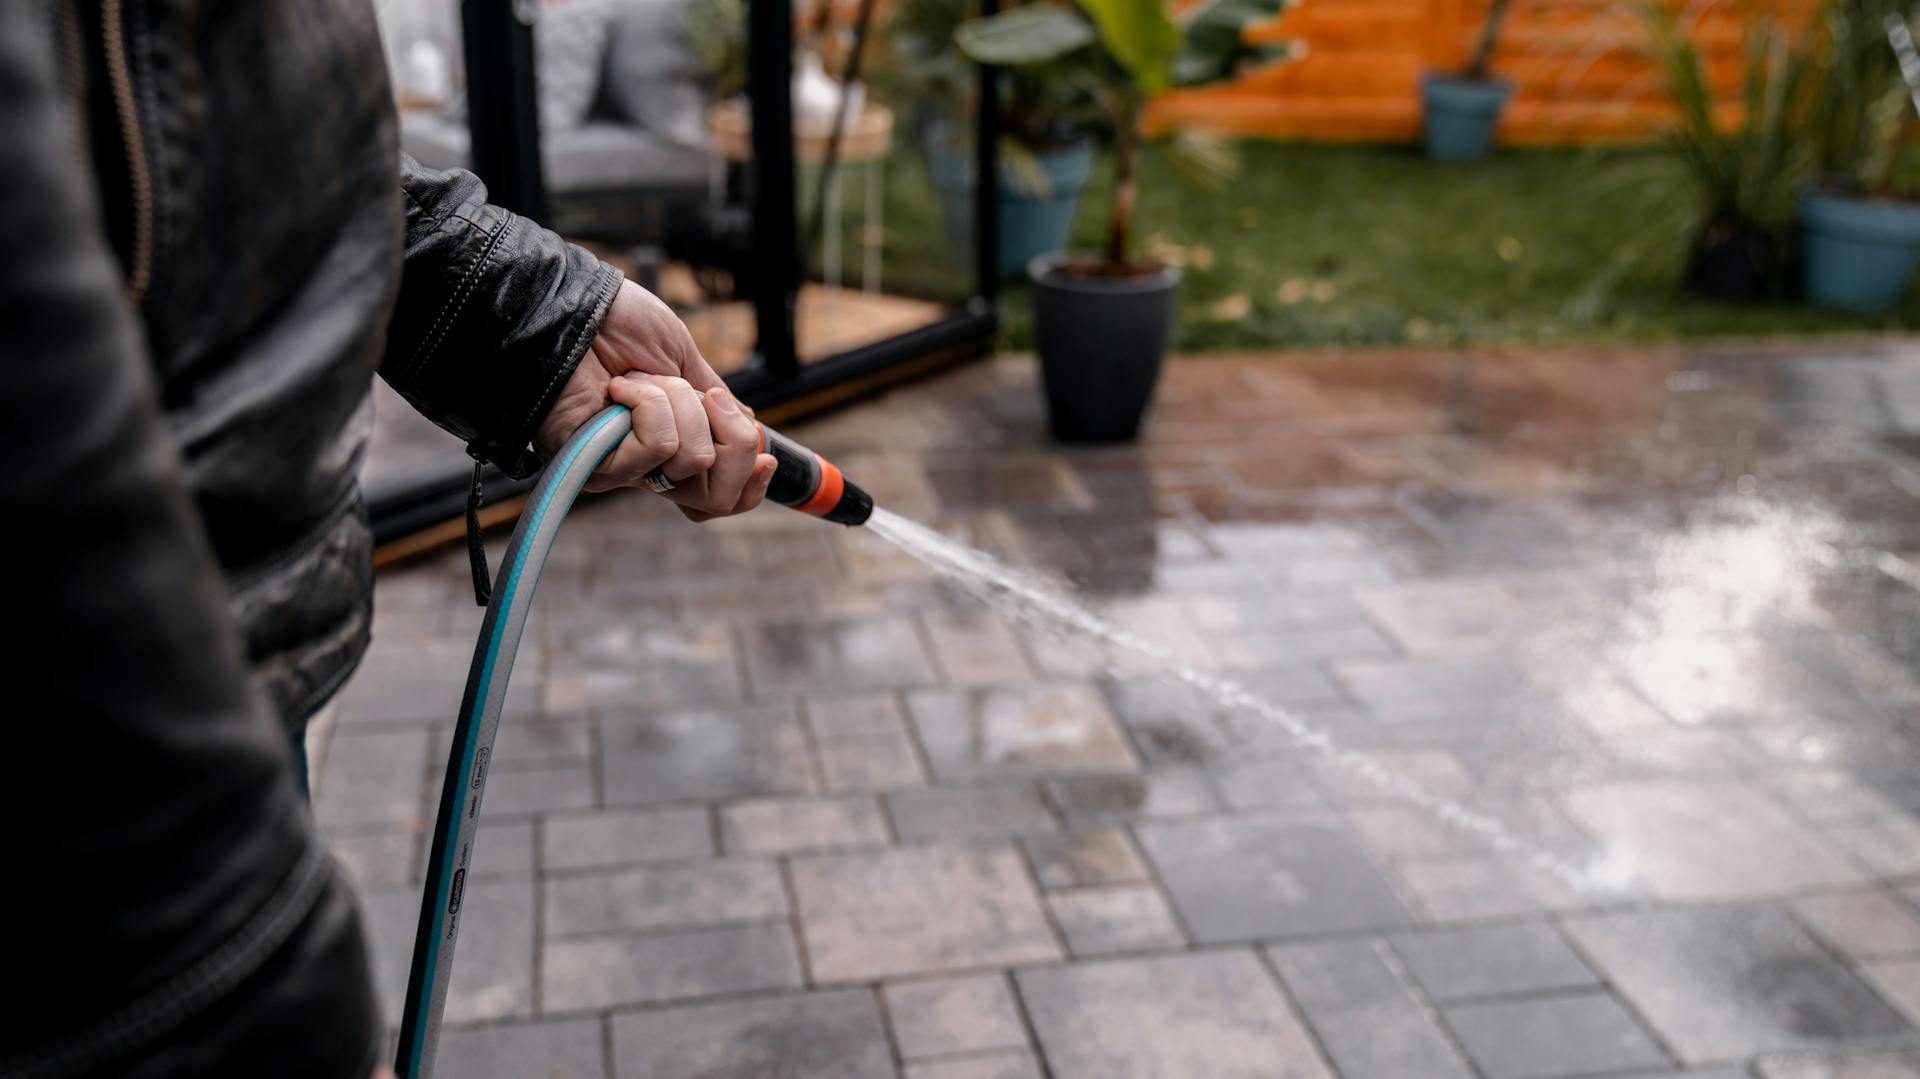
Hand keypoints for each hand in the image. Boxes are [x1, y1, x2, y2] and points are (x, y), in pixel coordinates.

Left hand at [535, 278, 775, 518]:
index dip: (753, 483)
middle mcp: (652, 466)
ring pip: (694, 461)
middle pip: (718, 498)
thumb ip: (716, 399)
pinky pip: (660, 447)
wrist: (574, 306)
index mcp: (675, 444)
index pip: (721, 496)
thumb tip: (751, 426)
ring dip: (678, 403)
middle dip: (733, 443)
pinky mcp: (600, 467)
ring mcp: (626, 469)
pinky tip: (618, 389)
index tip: (767, 454)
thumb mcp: (684, 358)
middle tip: (705, 401)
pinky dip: (649, 404)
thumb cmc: (618, 323)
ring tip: (639, 380)